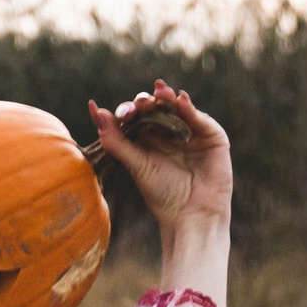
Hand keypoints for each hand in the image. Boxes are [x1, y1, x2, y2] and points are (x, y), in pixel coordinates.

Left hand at [85, 80, 233, 236]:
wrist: (192, 214)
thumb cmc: (162, 193)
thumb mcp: (136, 164)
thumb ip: (115, 140)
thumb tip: (95, 110)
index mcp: (147, 138)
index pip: (136, 117)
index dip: (128, 111)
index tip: (119, 113)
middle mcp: (168, 132)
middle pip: (155, 108)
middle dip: (146, 102)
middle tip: (140, 103)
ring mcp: (190, 131)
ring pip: (177, 108)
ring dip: (167, 98)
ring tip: (160, 91)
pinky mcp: (211, 135)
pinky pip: (199, 118)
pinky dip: (189, 108)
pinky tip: (180, 100)